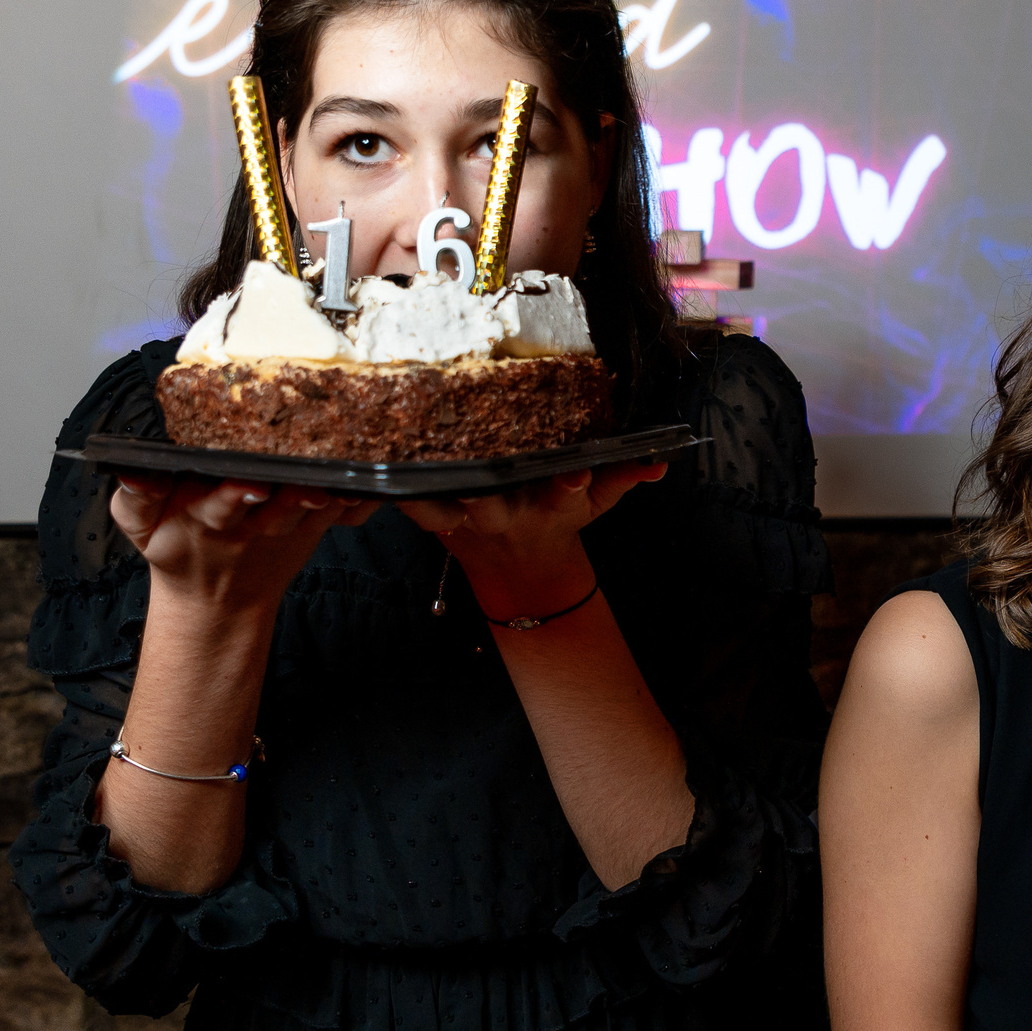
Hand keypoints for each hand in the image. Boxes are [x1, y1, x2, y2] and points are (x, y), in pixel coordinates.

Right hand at [111, 475, 378, 616]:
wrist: (215, 597)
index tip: (251, 484)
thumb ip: (134, 496)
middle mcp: (252, 522)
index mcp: (208, 515)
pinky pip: (339, 515)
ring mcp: (287, 527)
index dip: (236, 495)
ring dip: (326, 501)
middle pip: (275, 508)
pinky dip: (356, 504)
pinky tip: (373, 490)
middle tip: (307, 484)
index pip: (221, 503)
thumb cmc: (175, 546)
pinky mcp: (313, 528)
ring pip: (310, 511)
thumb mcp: (139, 524)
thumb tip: (128, 470)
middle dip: (290, 498)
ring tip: (339, 486)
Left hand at [401, 460, 664, 622]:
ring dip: (428, 494)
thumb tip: (659, 463)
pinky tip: (372, 477)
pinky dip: (393, 496)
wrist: (519, 566)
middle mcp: (509, 513)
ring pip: (445, 506)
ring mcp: (470, 519)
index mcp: (551, 506)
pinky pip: (411, 508)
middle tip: (475, 477)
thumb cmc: (559, 519)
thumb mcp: (597, 502)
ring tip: (407, 464)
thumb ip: (626, 477)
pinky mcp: (438, 521)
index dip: (571, 483)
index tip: (576, 473)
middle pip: (495, 501)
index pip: (567, 491)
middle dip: (486, 491)